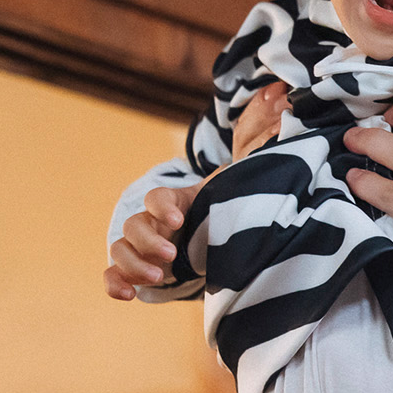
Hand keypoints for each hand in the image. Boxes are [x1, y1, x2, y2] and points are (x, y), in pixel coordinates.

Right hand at [104, 83, 286, 299]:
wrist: (228, 243)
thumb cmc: (233, 207)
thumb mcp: (247, 178)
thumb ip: (258, 141)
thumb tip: (278, 97)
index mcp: (178, 200)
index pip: (158, 196)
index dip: (162, 207)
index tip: (178, 220)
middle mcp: (155, 222)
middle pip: (134, 225)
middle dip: (148, 240)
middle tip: (172, 255)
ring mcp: (145, 247)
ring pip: (121, 249)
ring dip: (133, 263)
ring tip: (160, 277)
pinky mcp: (141, 272)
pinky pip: (114, 275)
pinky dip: (115, 284)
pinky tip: (128, 295)